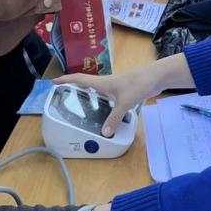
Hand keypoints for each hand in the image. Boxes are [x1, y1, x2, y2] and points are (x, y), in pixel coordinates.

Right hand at [57, 62, 172, 136]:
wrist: (156, 77)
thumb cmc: (138, 84)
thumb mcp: (125, 103)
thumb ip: (114, 118)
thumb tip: (105, 133)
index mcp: (102, 82)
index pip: (79, 79)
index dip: (66, 79)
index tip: (54, 82)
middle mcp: (106, 83)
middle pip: (86, 83)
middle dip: (74, 87)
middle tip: (64, 95)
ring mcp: (115, 87)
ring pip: (97, 90)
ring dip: (88, 95)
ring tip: (80, 104)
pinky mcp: (123, 91)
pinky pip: (107, 96)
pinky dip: (101, 101)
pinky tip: (104, 110)